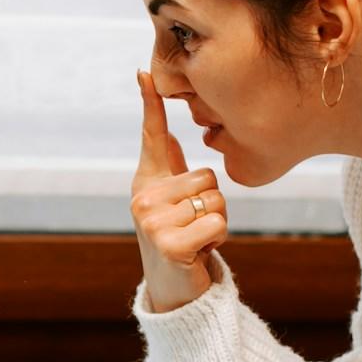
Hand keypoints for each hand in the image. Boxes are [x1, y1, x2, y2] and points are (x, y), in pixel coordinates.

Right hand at [132, 69, 227, 312]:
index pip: (152, 136)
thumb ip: (168, 167)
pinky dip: (218, 239)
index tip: (145, 72)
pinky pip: (217, 222)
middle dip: (213, 203)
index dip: (151, 104)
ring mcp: (152, 220)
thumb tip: (167, 131)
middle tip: (194, 226)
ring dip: (217, 222)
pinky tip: (199, 251)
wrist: (173, 288)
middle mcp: (143, 197)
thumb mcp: (171, 200)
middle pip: (208, 175)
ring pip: (215, 200)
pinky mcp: (169, 242)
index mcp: (146, 181)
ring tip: (197, 237)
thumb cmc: (178, 238)